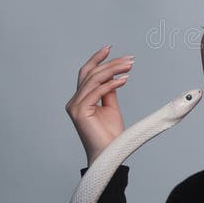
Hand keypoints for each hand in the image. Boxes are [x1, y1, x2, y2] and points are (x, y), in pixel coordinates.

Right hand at [65, 45, 134, 165]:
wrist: (109, 154)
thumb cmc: (109, 134)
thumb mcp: (111, 107)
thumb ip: (109, 91)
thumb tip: (113, 75)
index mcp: (80, 99)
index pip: (87, 74)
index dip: (97, 59)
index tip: (109, 48)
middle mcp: (74, 101)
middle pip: (90, 74)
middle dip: (110, 63)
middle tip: (129, 59)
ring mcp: (75, 106)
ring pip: (93, 80)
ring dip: (113, 70)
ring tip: (129, 66)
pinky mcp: (79, 111)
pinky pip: (96, 92)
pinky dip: (111, 84)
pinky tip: (124, 80)